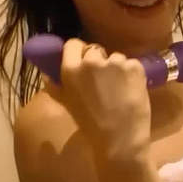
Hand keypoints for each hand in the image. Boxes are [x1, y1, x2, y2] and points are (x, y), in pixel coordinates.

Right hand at [39, 38, 152, 162]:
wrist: (119, 137)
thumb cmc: (90, 124)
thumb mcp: (66, 103)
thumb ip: (55, 86)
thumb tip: (47, 73)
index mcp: (71, 70)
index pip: (73, 44)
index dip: (78, 51)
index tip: (83, 59)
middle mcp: (92, 61)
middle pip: (95, 50)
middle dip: (99, 61)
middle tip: (103, 81)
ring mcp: (115, 62)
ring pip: (115, 57)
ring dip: (117, 68)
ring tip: (119, 89)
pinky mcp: (135, 66)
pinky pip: (132, 64)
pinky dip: (132, 74)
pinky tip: (131, 90)